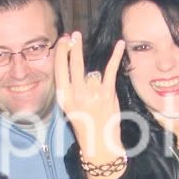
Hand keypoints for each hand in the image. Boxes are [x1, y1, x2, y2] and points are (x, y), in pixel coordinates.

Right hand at [54, 32, 126, 164]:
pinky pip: (110, 70)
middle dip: (73, 47)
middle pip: (73, 64)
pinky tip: (119, 44)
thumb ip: (69, 88)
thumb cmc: (84, 124)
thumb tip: (71, 65)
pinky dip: (116, 56)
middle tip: (74, 35)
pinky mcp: (107, 94)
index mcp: (64, 98)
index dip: (61, 53)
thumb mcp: (69, 107)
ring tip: (87, 64)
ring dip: (93, 73)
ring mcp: (92, 94)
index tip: (64, 41)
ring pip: (92, 72)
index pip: (59, 70)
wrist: (99, 143)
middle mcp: (76, 95)